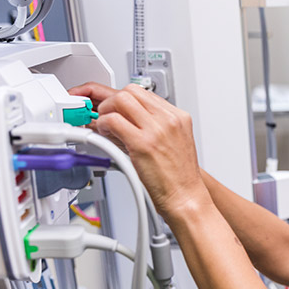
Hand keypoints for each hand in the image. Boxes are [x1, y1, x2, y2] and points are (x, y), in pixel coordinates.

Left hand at [70, 82, 207, 218]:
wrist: (186, 198)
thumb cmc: (177, 178)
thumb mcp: (169, 144)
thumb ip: (147, 128)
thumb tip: (118, 120)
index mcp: (177, 117)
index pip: (143, 93)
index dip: (119, 96)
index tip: (106, 101)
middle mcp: (169, 118)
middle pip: (130, 91)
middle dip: (110, 100)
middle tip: (102, 114)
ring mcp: (157, 129)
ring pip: (120, 99)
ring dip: (105, 110)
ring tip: (104, 127)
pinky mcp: (143, 143)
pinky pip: (113, 120)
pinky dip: (102, 125)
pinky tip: (104, 135)